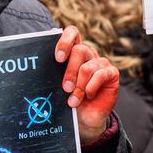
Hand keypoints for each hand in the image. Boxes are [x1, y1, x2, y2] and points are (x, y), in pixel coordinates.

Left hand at [55, 26, 119, 145]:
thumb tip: (40, 55)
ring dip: (79, 86)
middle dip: (69, 71)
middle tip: (65, 87)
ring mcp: (101, 63)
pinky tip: (89, 96)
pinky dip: (91, 88)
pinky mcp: (112, 73)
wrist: (83, 119)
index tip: (58, 58)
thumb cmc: (67, 99)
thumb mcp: (56, 84)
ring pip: (87, 67)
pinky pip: (100, 75)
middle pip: (79, 50)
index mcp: (73, 52)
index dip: (65, 41)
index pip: (73, 33)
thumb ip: (53, 69)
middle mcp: (88, 54)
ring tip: (74, 100)